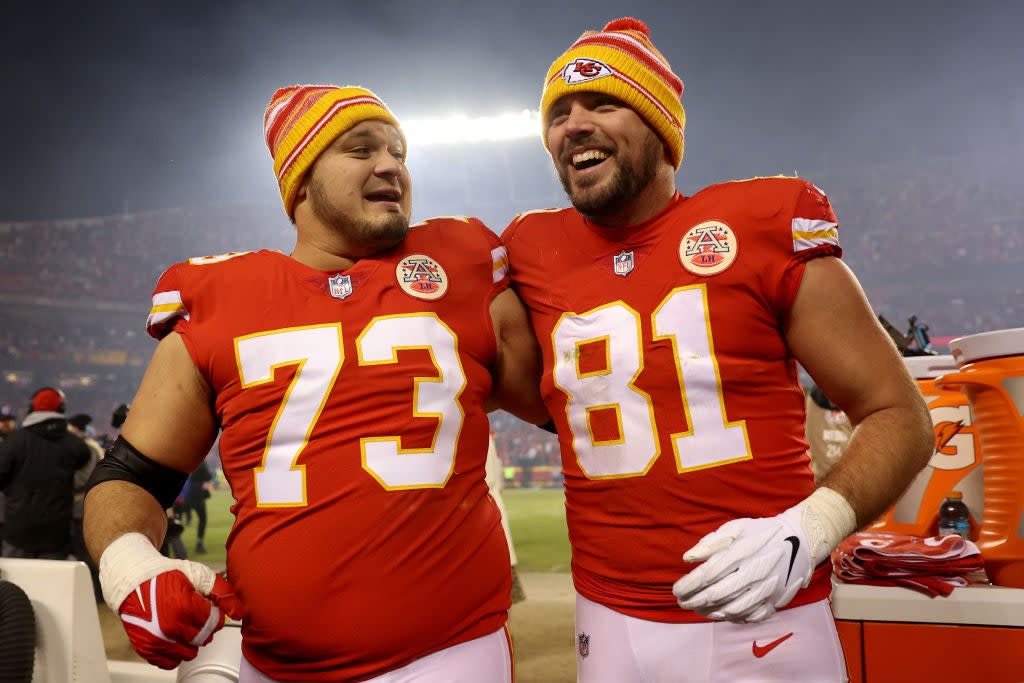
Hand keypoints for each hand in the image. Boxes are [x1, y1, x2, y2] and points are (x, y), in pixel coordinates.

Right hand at [118, 569, 240, 668]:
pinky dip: (175, 652)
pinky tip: (174, 636)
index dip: (215, 615)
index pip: (215, 623)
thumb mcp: (198, 575)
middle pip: (203, 639)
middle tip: (194, 615)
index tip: (208, 608)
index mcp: (184, 607)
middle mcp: (169, 627)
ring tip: (184, 625)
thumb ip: (223, 593)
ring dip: (191, 641)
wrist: (134, 582)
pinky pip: (170, 663)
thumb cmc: (165, 577)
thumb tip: (239, 613)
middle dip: (204, 628)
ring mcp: (157, 640)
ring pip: (189, 653)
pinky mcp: (146, 649)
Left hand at [672, 509, 812, 622]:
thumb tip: (687, 558)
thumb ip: (710, 543)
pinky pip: (750, 616)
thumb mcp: (735, 527)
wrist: (800, 540)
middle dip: (694, 601)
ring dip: (709, 612)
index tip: (676, 590)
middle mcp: (754, 573)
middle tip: (681, 602)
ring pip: (732, 608)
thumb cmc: (761, 532)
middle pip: (717, 594)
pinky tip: (719, 613)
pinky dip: (732, 617)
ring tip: (696, 609)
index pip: (708, 574)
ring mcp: (767, 589)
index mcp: (742, 552)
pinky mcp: (777, 601)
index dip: (689, 585)